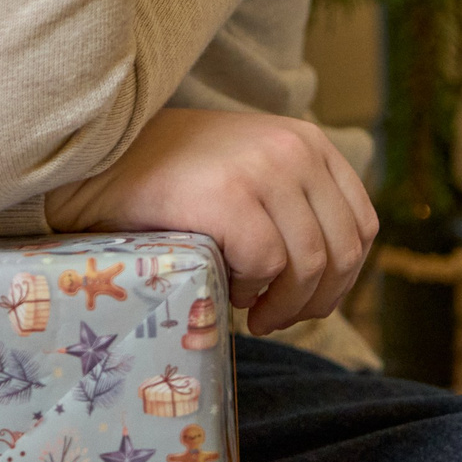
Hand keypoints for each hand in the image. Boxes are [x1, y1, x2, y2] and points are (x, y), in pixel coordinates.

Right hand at [41, 108, 378, 335]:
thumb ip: (293, 201)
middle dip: (315, 302)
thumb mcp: (250, 169)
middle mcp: (295, 149)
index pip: (361, 225)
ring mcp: (265, 170)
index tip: (307, 303)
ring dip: (283, 304)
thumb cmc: (171, 176)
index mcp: (307, 142)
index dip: (342, 278)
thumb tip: (330, 276)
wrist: (100, 158)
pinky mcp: (231, 197)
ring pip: (310, 265)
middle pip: (342, 251)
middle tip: (275, 320)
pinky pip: (267, 265)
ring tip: (250, 312)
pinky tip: (224, 288)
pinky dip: (249, 288)